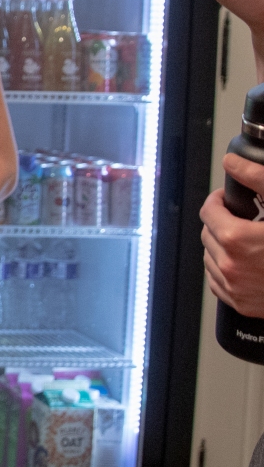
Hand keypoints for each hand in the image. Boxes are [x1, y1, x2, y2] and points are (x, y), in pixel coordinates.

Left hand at [201, 153, 263, 316]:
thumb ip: (258, 180)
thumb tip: (233, 163)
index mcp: (237, 239)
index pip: (208, 210)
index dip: (218, 200)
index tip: (227, 199)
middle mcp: (230, 265)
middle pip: (208, 233)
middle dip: (221, 222)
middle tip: (243, 219)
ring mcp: (234, 287)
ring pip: (210, 257)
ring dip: (222, 246)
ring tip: (248, 241)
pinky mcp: (240, 303)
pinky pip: (217, 281)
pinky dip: (226, 269)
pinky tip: (247, 263)